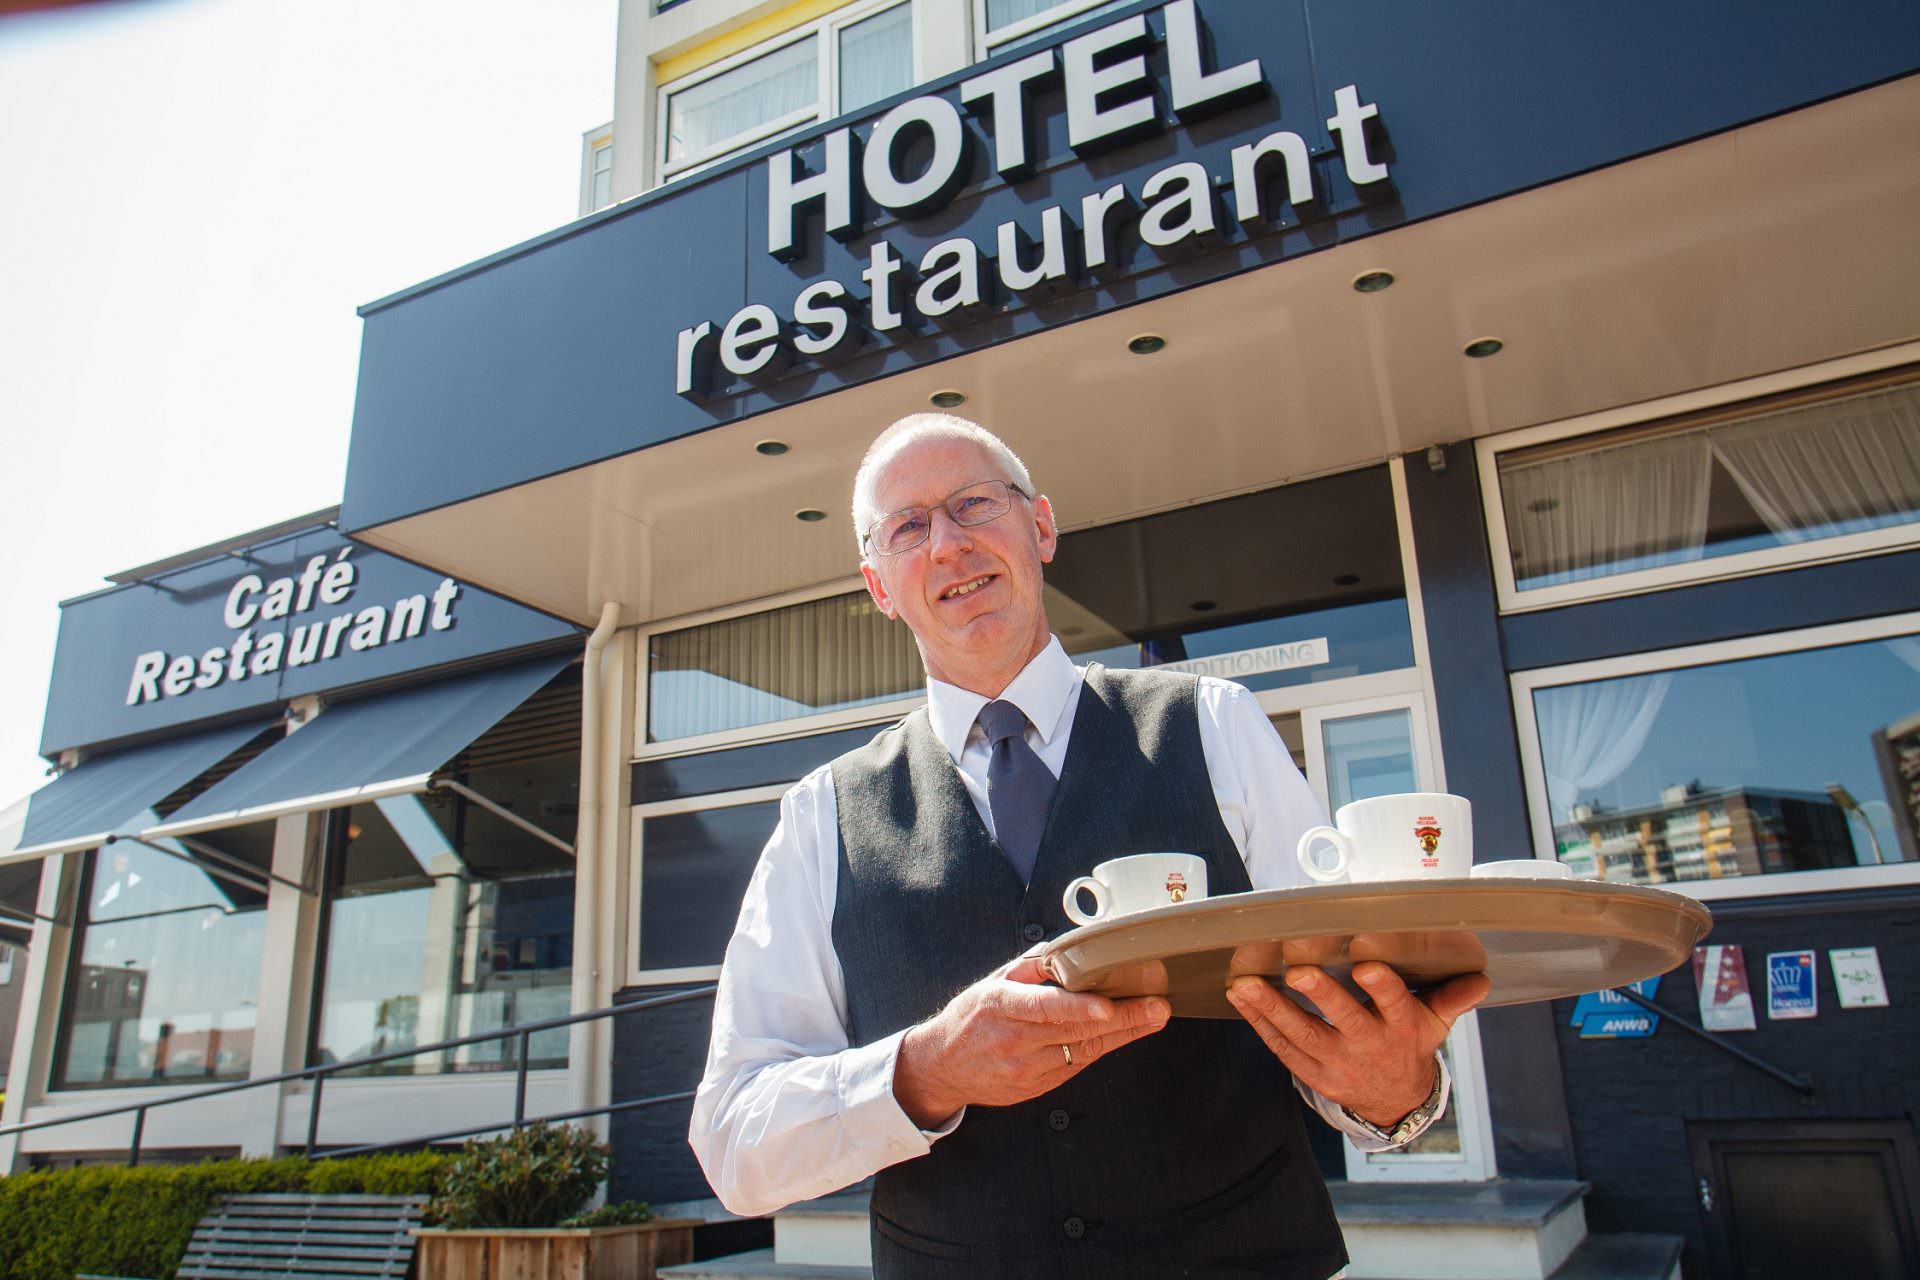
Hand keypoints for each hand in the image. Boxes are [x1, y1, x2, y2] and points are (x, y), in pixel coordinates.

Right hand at [894, 954, 1171, 1127]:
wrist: (941, 1067)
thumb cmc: (971, 1017)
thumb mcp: (991, 982)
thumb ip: (1030, 966)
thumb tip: (1067, 948)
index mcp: (999, 1006)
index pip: (1043, 1007)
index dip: (1078, 1008)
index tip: (1109, 1007)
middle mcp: (1013, 1040)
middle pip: (1075, 1030)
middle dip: (1122, 1018)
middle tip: (1158, 1007)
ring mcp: (1025, 1068)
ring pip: (1083, 1050)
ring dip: (1123, 1033)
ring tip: (1154, 1015)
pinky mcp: (1036, 1087)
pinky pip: (1076, 1065)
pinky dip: (1103, 1047)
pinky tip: (1127, 1033)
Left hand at [1226, 962, 1488, 1127]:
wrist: (1393, 1102)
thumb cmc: (1409, 1046)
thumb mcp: (1436, 1024)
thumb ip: (1451, 998)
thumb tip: (1480, 978)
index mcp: (1401, 1029)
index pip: (1396, 1005)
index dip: (1382, 988)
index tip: (1368, 966)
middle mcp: (1368, 1046)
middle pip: (1344, 1020)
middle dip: (1320, 996)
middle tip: (1297, 972)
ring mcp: (1337, 1063)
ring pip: (1302, 1035)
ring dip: (1271, 1008)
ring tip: (1245, 983)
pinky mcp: (1311, 1073)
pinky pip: (1281, 1047)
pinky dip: (1258, 1022)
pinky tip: (1239, 998)